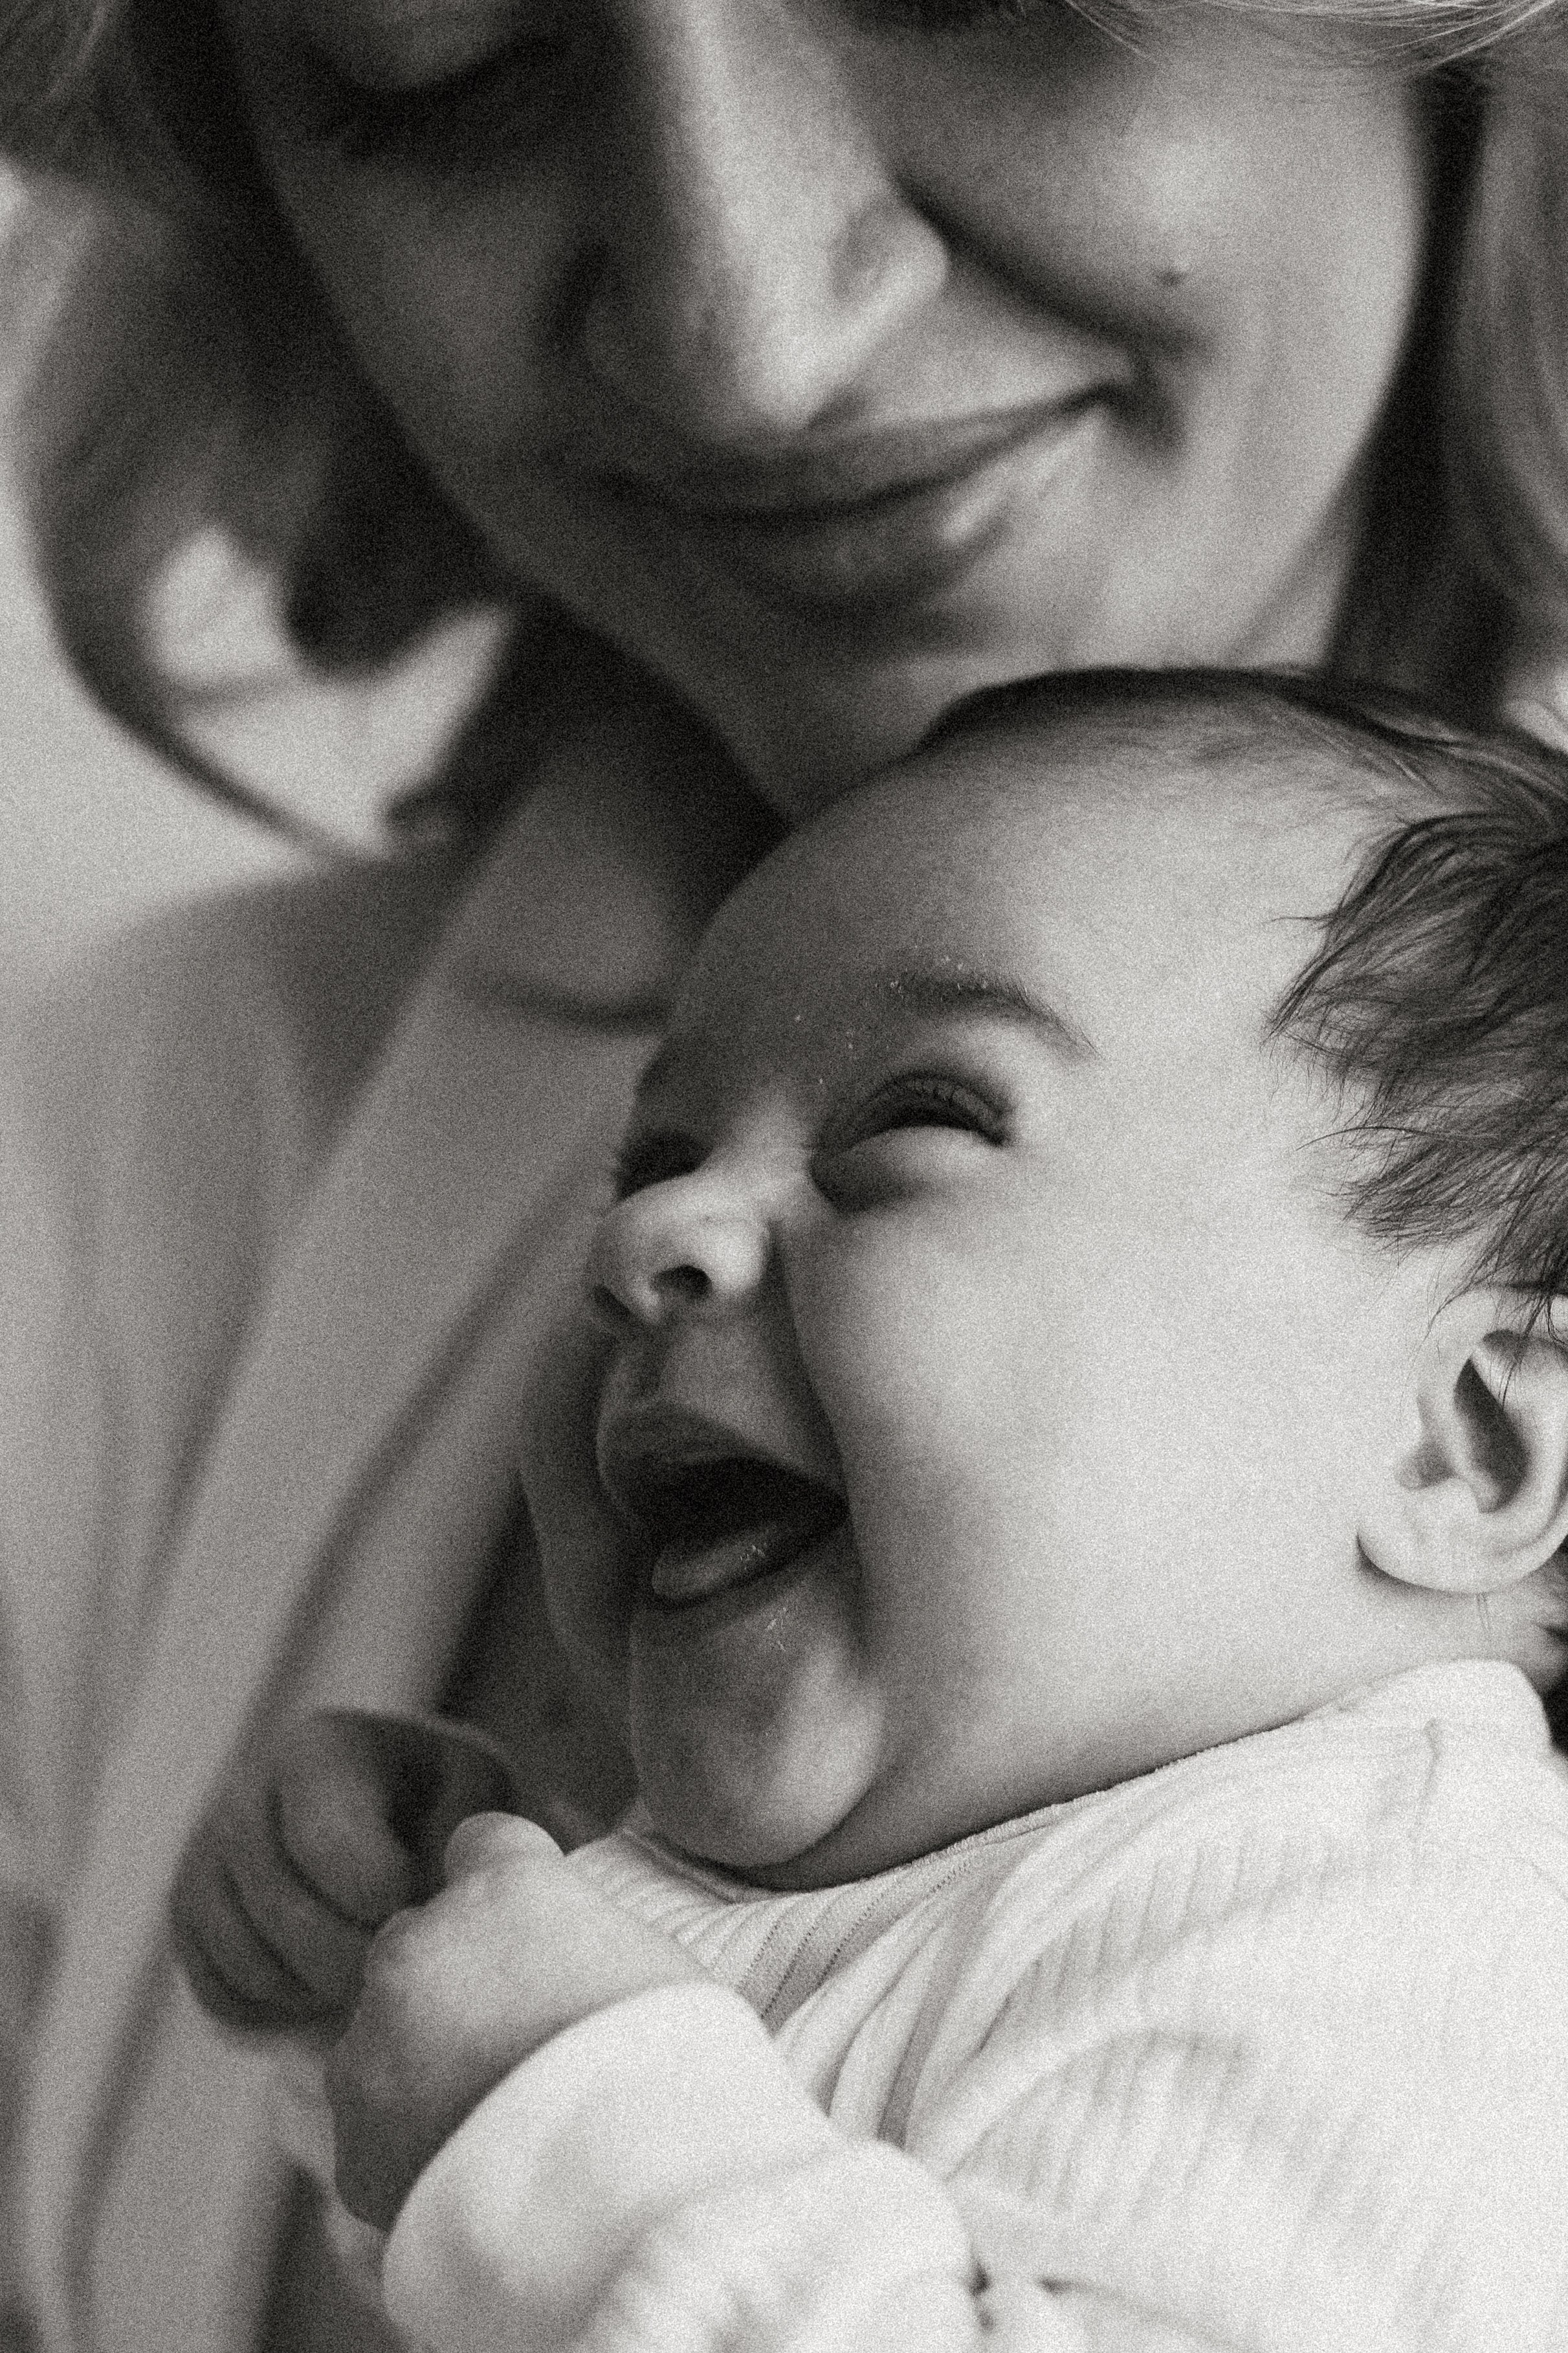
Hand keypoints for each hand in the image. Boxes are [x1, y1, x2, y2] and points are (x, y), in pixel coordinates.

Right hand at [169, 1710, 518, 2031]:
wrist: (394, 1811)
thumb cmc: (444, 1802)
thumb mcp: (475, 1790)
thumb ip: (465, 1833)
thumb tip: (433, 1901)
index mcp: (316, 1749)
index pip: (328, 1845)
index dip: (388, 1898)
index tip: (426, 1907)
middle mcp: (244, 1795)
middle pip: (285, 1918)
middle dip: (360, 1960)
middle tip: (408, 1964)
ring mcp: (204, 1859)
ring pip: (250, 1967)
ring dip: (322, 1992)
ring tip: (375, 1970)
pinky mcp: (188, 1920)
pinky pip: (225, 1998)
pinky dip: (282, 2013)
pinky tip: (330, 1985)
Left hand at [327, 1811, 704, 2228]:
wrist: (633, 2204)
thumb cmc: (673, 2073)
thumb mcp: (648, 1960)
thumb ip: (575, 1933)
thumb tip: (555, 1953)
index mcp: (503, 1887)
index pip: (480, 1841)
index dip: (507, 1890)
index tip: (529, 1930)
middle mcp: (418, 1947)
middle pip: (416, 1941)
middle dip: (451, 1981)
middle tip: (516, 2045)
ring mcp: (372, 2048)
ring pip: (381, 2038)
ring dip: (421, 2064)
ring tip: (501, 2122)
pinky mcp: (353, 2144)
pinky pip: (372, 2132)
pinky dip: (409, 2148)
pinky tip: (478, 2171)